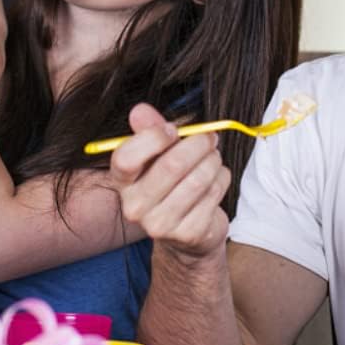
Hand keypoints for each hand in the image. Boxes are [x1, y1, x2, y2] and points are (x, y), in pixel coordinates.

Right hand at [110, 103, 230, 260]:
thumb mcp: (158, 156)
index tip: (172, 130)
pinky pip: (213, 194)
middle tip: (209, 138)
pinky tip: (216, 180)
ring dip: (213, 161)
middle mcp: (135, 207)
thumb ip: (150, 131)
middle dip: (198, 145)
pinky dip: (221, 179)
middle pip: (171, 165)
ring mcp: (160, 224)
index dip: (153, 137)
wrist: (185, 233)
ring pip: (198, 179)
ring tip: (213, 158)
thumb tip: (139, 110)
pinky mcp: (188, 234)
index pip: (126, 158)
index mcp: (123, 182)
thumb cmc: (171, 184)